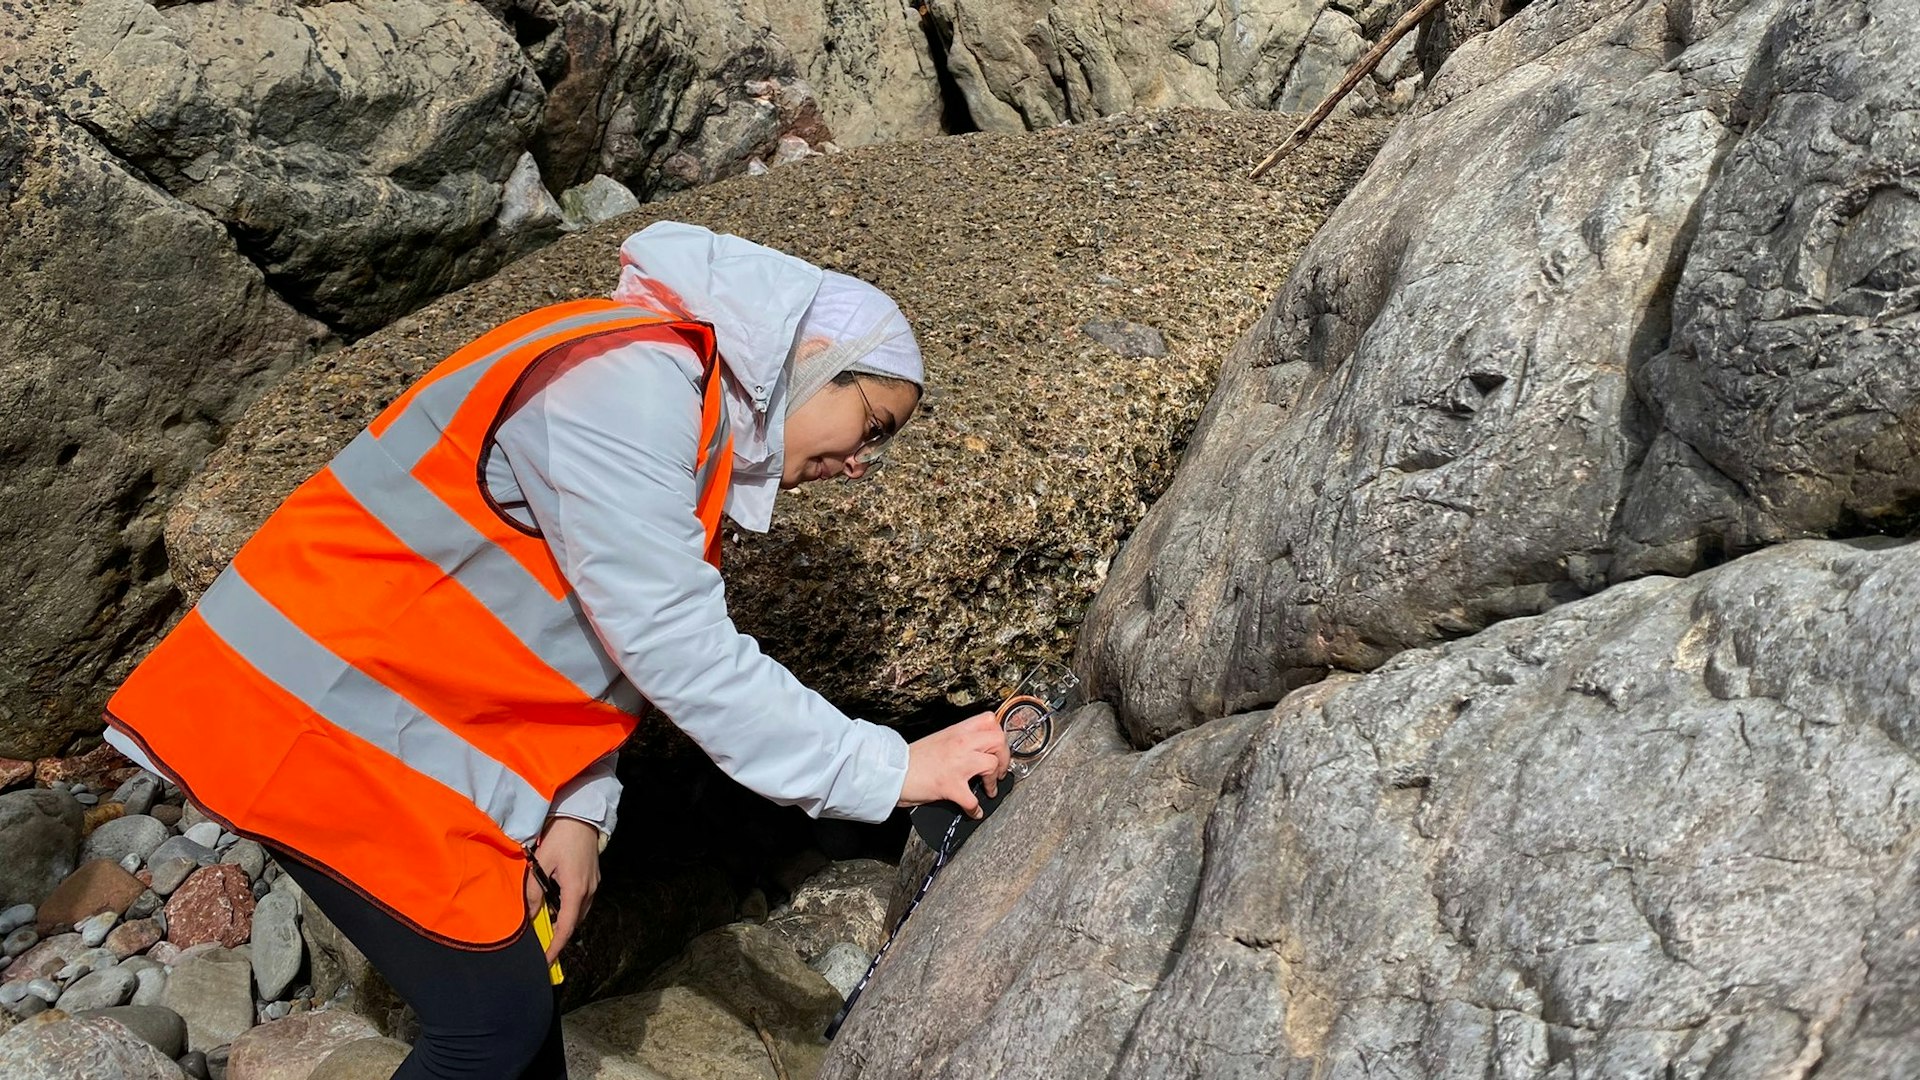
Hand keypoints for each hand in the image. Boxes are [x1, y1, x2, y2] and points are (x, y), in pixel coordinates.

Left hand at [525, 816, 601, 962]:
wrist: (581, 817)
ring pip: (579, 912)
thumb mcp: (541, 863)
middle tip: (540, 941)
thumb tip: (528, 915)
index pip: (565, 928)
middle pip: (574, 922)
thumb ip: (533, 891)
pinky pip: (582, 901)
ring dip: (564, 920)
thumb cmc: (560, 837)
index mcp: (576, 890)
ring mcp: (594, 885)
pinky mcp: (594, 878)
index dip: (556, 947)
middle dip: (558, 934)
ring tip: (545, 921)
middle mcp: (589, 891)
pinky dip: (569, 908)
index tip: (546, 961)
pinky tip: (556, 902)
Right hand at [899, 711, 1011, 818]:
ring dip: (994, 781)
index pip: (989, 720)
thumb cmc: (912, 759)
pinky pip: (972, 800)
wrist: (892, 771)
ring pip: (992, 765)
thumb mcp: (939, 740)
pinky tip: (973, 811)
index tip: (999, 746)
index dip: (998, 733)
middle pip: (998, 740)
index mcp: (957, 732)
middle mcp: (960, 744)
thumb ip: (958, 741)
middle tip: (999, 768)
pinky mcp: (951, 785)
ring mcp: (957, 764)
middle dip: (1004, 756)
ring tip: (989, 789)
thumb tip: (975, 749)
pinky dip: (975, 809)